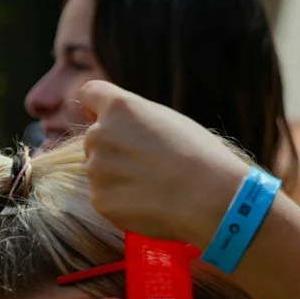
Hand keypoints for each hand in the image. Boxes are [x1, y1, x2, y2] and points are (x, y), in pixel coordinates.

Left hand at [75, 82, 257, 247]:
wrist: (210, 197)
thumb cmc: (199, 155)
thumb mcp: (168, 119)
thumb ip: (135, 118)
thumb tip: (118, 127)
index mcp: (120, 108)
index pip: (89, 94)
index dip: (96, 106)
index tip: (104, 118)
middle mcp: (100, 133)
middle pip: (95, 137)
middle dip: (114, 148)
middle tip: (148, 164)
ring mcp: (97, 169)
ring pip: (99, 169)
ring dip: (117, 177)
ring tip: (152, 186)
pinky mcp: (99, 200)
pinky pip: (104, 197)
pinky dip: (121, 202)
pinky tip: (148, 204)